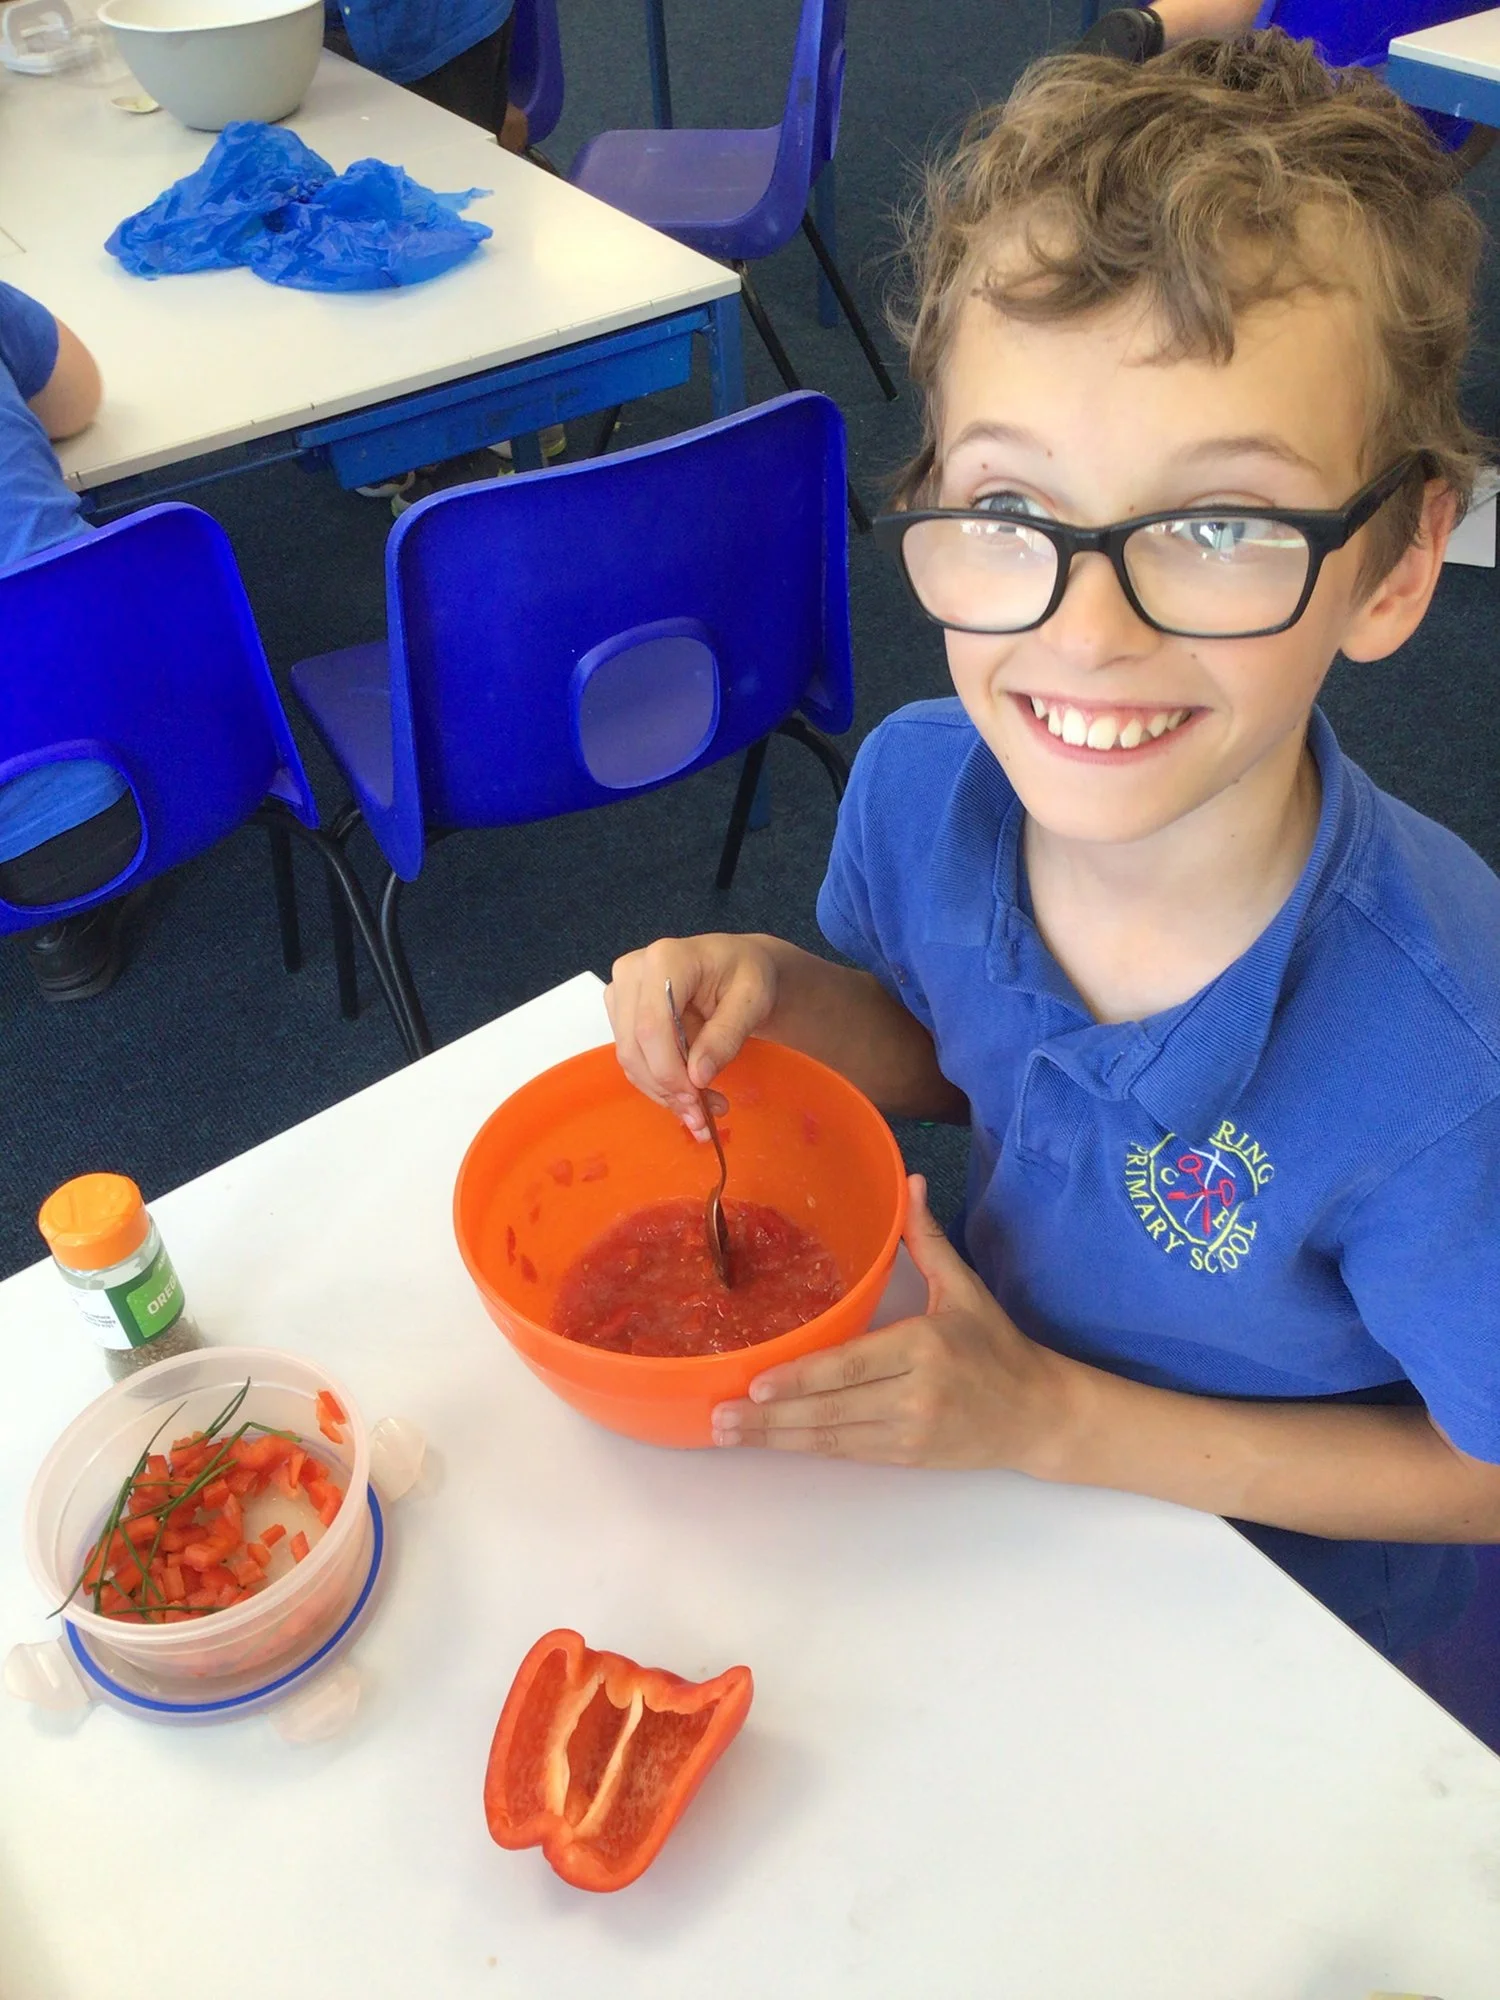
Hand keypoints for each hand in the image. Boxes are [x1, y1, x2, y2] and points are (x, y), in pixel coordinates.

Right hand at [604, 934, 776, 1137]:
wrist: (737, 968)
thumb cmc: (747, 975)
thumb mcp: (753, 1001)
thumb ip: (726, 1036)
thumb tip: (698, 1077)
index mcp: (666, 959)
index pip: (651, 1025)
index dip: (669, 1071)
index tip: (697, 1101)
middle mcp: (633, 971)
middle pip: (634, 1046)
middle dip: (668, 1089)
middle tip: (704, 1118)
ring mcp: (621, 991)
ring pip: (630, 1058)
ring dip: (665, 1093)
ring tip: (704, 1111)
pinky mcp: (621, 1012)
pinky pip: (634, 1059)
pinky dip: (660, 1084)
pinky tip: (690, 1097)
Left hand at [711, 1176, 1072, 1469]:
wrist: (1039, 1415)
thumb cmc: (998, 1346)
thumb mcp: (965, 1288)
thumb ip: (927, 1240)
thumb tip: (908, 1182)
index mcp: (925, 1346)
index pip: (851, 1366)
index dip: (801, 1379)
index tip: (757, 1383)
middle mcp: (914, 1394)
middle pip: (831, 1409)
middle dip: (770, 1417)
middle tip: (719, 1416)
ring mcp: (909, 1432)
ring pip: (833, 1438)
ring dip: (777, 1439)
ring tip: (728, 1433)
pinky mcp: (908, 1458)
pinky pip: (849, 1454)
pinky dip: (807, 1449)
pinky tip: (773, 1442)